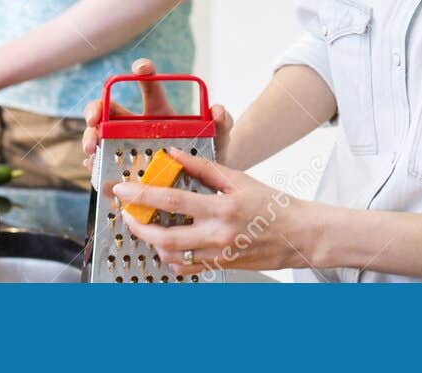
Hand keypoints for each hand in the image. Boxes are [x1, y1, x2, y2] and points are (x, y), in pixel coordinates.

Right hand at [82, 57, 232, 180]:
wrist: (204, 180)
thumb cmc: (208, 150)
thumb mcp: (218, 137)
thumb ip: (223, 122)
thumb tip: (218, 110)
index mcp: (159, 111)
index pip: (149, 84)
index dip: (143, 70)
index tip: (140, 67)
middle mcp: (137, 124)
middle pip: (109, 108)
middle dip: (95, 108)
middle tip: (94, 119)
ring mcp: (126, 145)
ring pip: (99, 134)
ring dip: (90, 137)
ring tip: (91, 148)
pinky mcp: (122, 167)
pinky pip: (103, 163)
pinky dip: (95, 165)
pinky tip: (94, 167)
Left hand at [113, 149, 320, 275]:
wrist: (298, 234)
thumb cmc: (272, 204)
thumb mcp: (239, 179)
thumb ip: (204, 168)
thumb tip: (174, 154)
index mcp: (222, 208)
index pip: (172, 202)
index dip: (143, 196)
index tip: (123, 190)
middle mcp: (217, 235)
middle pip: (165, 237)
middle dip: (138, 227)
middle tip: (127, 215)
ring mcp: (218, 255)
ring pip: (172, 255)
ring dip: (153, 243)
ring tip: (147, 227)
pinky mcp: (221, 266)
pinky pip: (187, 267)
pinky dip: (172, 257)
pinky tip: (170, 245)